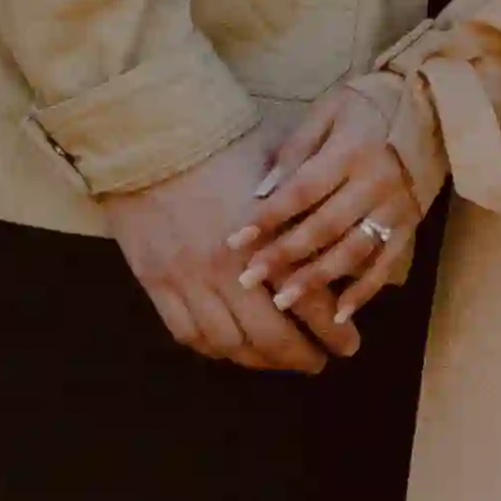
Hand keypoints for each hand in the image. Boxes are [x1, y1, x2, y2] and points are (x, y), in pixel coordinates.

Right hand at [102, 131, 337, 370]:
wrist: (150, 138)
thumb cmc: (219, 143)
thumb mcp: (272, 168)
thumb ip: (300, 208)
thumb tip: (333, 233)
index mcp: (264, 238)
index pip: (308, 298)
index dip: (333, 330)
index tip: (350, 344)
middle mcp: (227, 269)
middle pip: (271, 334)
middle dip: (300, 356)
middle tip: (319, 362)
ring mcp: (188, 280)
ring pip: (230, 344)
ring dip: (260, 361)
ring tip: (279, 361)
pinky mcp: (156, 284)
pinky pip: (189, 334)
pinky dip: (214, 350)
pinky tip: (232, 349)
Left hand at [228, 84, 423, 336]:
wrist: (433, 105)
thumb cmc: (370, 103)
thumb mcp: (330, 109)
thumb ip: (296, 149)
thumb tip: (264, 190)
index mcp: (350, 151)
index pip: (302, 191)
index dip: (268, 217)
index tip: (234, 241)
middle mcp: (374, 183)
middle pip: (324, 227)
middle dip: (283, 256)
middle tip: (248, 280)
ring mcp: (396, 208)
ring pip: (352, 251)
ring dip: (317, 279)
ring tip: (284, 302)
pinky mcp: (411, 225)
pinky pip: (387, 264)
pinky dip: (365, 290)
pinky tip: (339, 313)